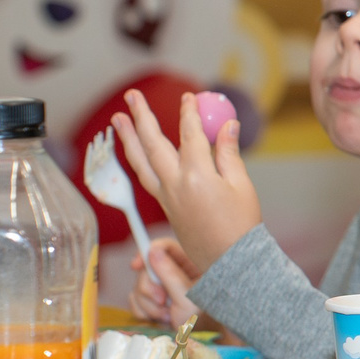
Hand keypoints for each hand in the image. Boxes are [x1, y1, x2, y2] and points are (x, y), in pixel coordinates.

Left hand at [113, 91, 260, 272]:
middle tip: (132, 96)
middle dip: (142, 117)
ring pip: (141, 162)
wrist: (230, 262)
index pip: (190, 135)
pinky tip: (135, 149)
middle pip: (154, 144)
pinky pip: (146, 177)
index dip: (189, 113)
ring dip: (128, 138)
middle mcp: (175, 184)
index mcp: (197, 176)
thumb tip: (227, 125)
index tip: (189, 97)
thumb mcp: (242, 186)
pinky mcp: (165, 206)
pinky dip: (137, 159)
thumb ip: (229, 153)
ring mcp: (167, 197)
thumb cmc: (241, 226)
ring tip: (118, 118)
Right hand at [128, 237, 197, 326]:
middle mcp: (171, 271)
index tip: (136, 266)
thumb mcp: (187, 295)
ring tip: (169, 315)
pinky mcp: (151, 301)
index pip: (163, 246)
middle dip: (150, 289)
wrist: (199, 337)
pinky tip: (161, 320)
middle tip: (163, 301)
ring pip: (138, 287)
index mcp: (186, 262)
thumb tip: (153, 252)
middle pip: (146, 269)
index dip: (147, 251)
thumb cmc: (202, 315)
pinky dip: (144, 313)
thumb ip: (170, 273)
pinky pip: (135, 301)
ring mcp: (160, 287)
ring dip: (150, 305)